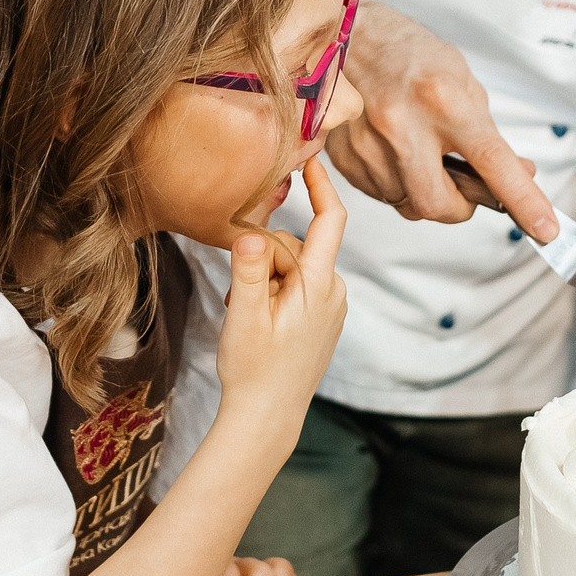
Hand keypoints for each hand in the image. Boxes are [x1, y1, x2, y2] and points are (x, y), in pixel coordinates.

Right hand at [213, 158, 347, 420]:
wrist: (268, 416)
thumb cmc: (254, 370)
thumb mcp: (243, 317)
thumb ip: (247, 271)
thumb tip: (250, 233)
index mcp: (320, 285)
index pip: (330, 220)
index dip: (322, 185)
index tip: (310, 158)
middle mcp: (334, 290)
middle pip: (296, 243)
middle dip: (264, 257)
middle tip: (241, 295)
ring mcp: (330, 305)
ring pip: (292, 263)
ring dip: (265, 277)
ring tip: (248, 313)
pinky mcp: (322, 316)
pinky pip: (296, 283)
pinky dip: (274, 290)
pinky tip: (260, 317)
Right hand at [320, 0, 557, 239]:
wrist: (346, 37)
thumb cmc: (410, 56)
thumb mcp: (462, 83)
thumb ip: (487, 135)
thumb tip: (517, 176)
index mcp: (442, 100)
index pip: (491, 162)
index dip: (522, 200)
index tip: (545, 228)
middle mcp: (402, 125)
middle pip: (439, 204)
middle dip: (459, 207)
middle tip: (464, 189)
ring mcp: (369, 145)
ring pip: (408, 204)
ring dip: (424, 191)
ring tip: (421, 154)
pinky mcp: (345, 158)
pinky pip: (381, 195)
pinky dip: (397, 184)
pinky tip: (395, 152)